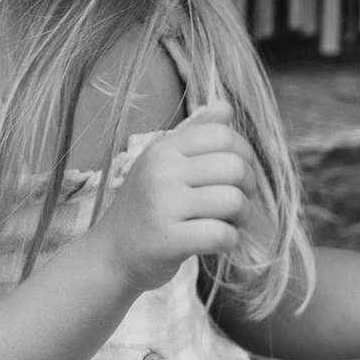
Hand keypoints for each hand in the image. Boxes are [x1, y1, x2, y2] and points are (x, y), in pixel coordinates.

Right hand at [86, 101, 253, 294]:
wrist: (111, 253)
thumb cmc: (145, 206)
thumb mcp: (163, 163)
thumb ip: (196, 133)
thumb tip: (226, 106)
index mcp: (163, 149)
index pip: (223, 135)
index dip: (244, 155)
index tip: (235, 176)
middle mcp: (161, 171)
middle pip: (235, 167)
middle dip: (249, 188)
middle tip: (237, 204)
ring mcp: (163, 206)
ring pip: (233, 201)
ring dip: (243, 217)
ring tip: (230, 223)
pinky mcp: (169, 240)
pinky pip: (222, 235)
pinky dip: (230, 241)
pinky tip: (218, 243)